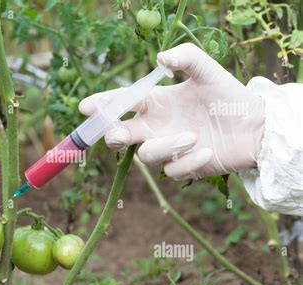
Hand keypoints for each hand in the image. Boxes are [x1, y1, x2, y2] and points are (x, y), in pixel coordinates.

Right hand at [79, 43, 264, 179]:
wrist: (255, 126)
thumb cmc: (228, 96)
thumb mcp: (209, 71)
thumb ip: (186, 58)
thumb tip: (160, 58)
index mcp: (156, 103)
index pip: (122, 103)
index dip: (102, 104)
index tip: (86, 106)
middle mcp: (155, 127)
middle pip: (120, 136)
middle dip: (113, 135)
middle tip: (119, 133)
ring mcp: (166, 149)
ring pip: (146, 156)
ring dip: (166, 146)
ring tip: (193, 136)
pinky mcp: (182, 167)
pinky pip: (172, 170)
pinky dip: (188, 161)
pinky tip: (207, 151)